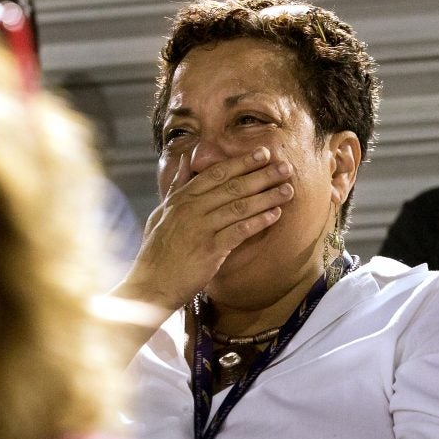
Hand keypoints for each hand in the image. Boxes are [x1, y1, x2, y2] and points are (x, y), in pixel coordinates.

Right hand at [113, 146, 293, 312]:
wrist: (150, 286)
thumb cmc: (158, 251)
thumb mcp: (162, 213)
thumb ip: (177, 186)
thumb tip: (187, 161)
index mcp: (181, 199)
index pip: (216, 173)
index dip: (241, 162)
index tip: (263, 153)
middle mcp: (191, 209)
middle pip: (232, 186)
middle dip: (262, 175)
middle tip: (286, 167)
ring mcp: (200, 229)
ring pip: (239, 206)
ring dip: (267, 197)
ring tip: (288, 190)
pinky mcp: (210, 250)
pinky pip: (239, 231)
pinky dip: (258, 221)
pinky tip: (276, 215)